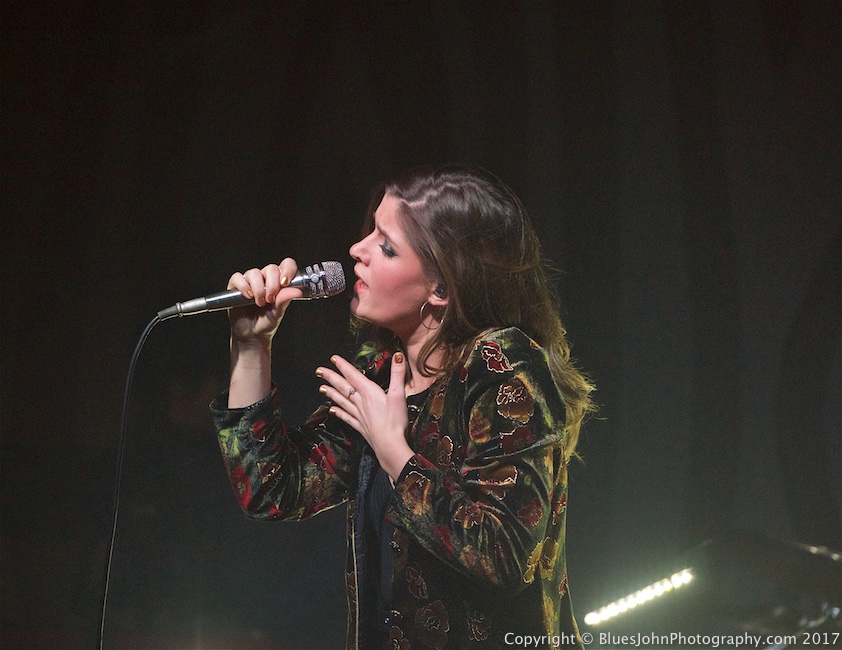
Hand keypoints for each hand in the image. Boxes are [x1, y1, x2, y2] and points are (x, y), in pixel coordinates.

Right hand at [226, 258, 302, 344]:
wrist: (251, 334)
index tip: (285, 283)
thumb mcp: (278, 313)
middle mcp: (265, 279)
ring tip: (259, 303)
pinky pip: (238, 278)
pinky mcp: (236, 286)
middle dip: (272, 284)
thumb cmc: (266, 322)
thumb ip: (285, 300)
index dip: (287, 270)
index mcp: (279, 282)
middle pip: (271, 268)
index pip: (286, 265)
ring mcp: (251, 281)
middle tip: (271, 299)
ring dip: (258, 288)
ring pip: (254, 272)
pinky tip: (247, 297)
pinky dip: (243, 286)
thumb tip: (296, 291)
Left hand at [317, 352, 414, 481]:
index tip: (333, 358)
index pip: (353, 375)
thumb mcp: (399, 394)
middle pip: (343, 387)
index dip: (343, 366)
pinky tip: (332, 410)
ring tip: (321, 388)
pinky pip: (347, 417)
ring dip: (331, 393)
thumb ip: (397, 374)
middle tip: (319, 371)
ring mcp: (359, 415)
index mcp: (369, 392)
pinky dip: (339, 413)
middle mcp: (361, 403)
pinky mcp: (360, 426)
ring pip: (342, 401)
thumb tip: (397, 355)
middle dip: (331, 377)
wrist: (390, 445)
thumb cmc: (395, 421)